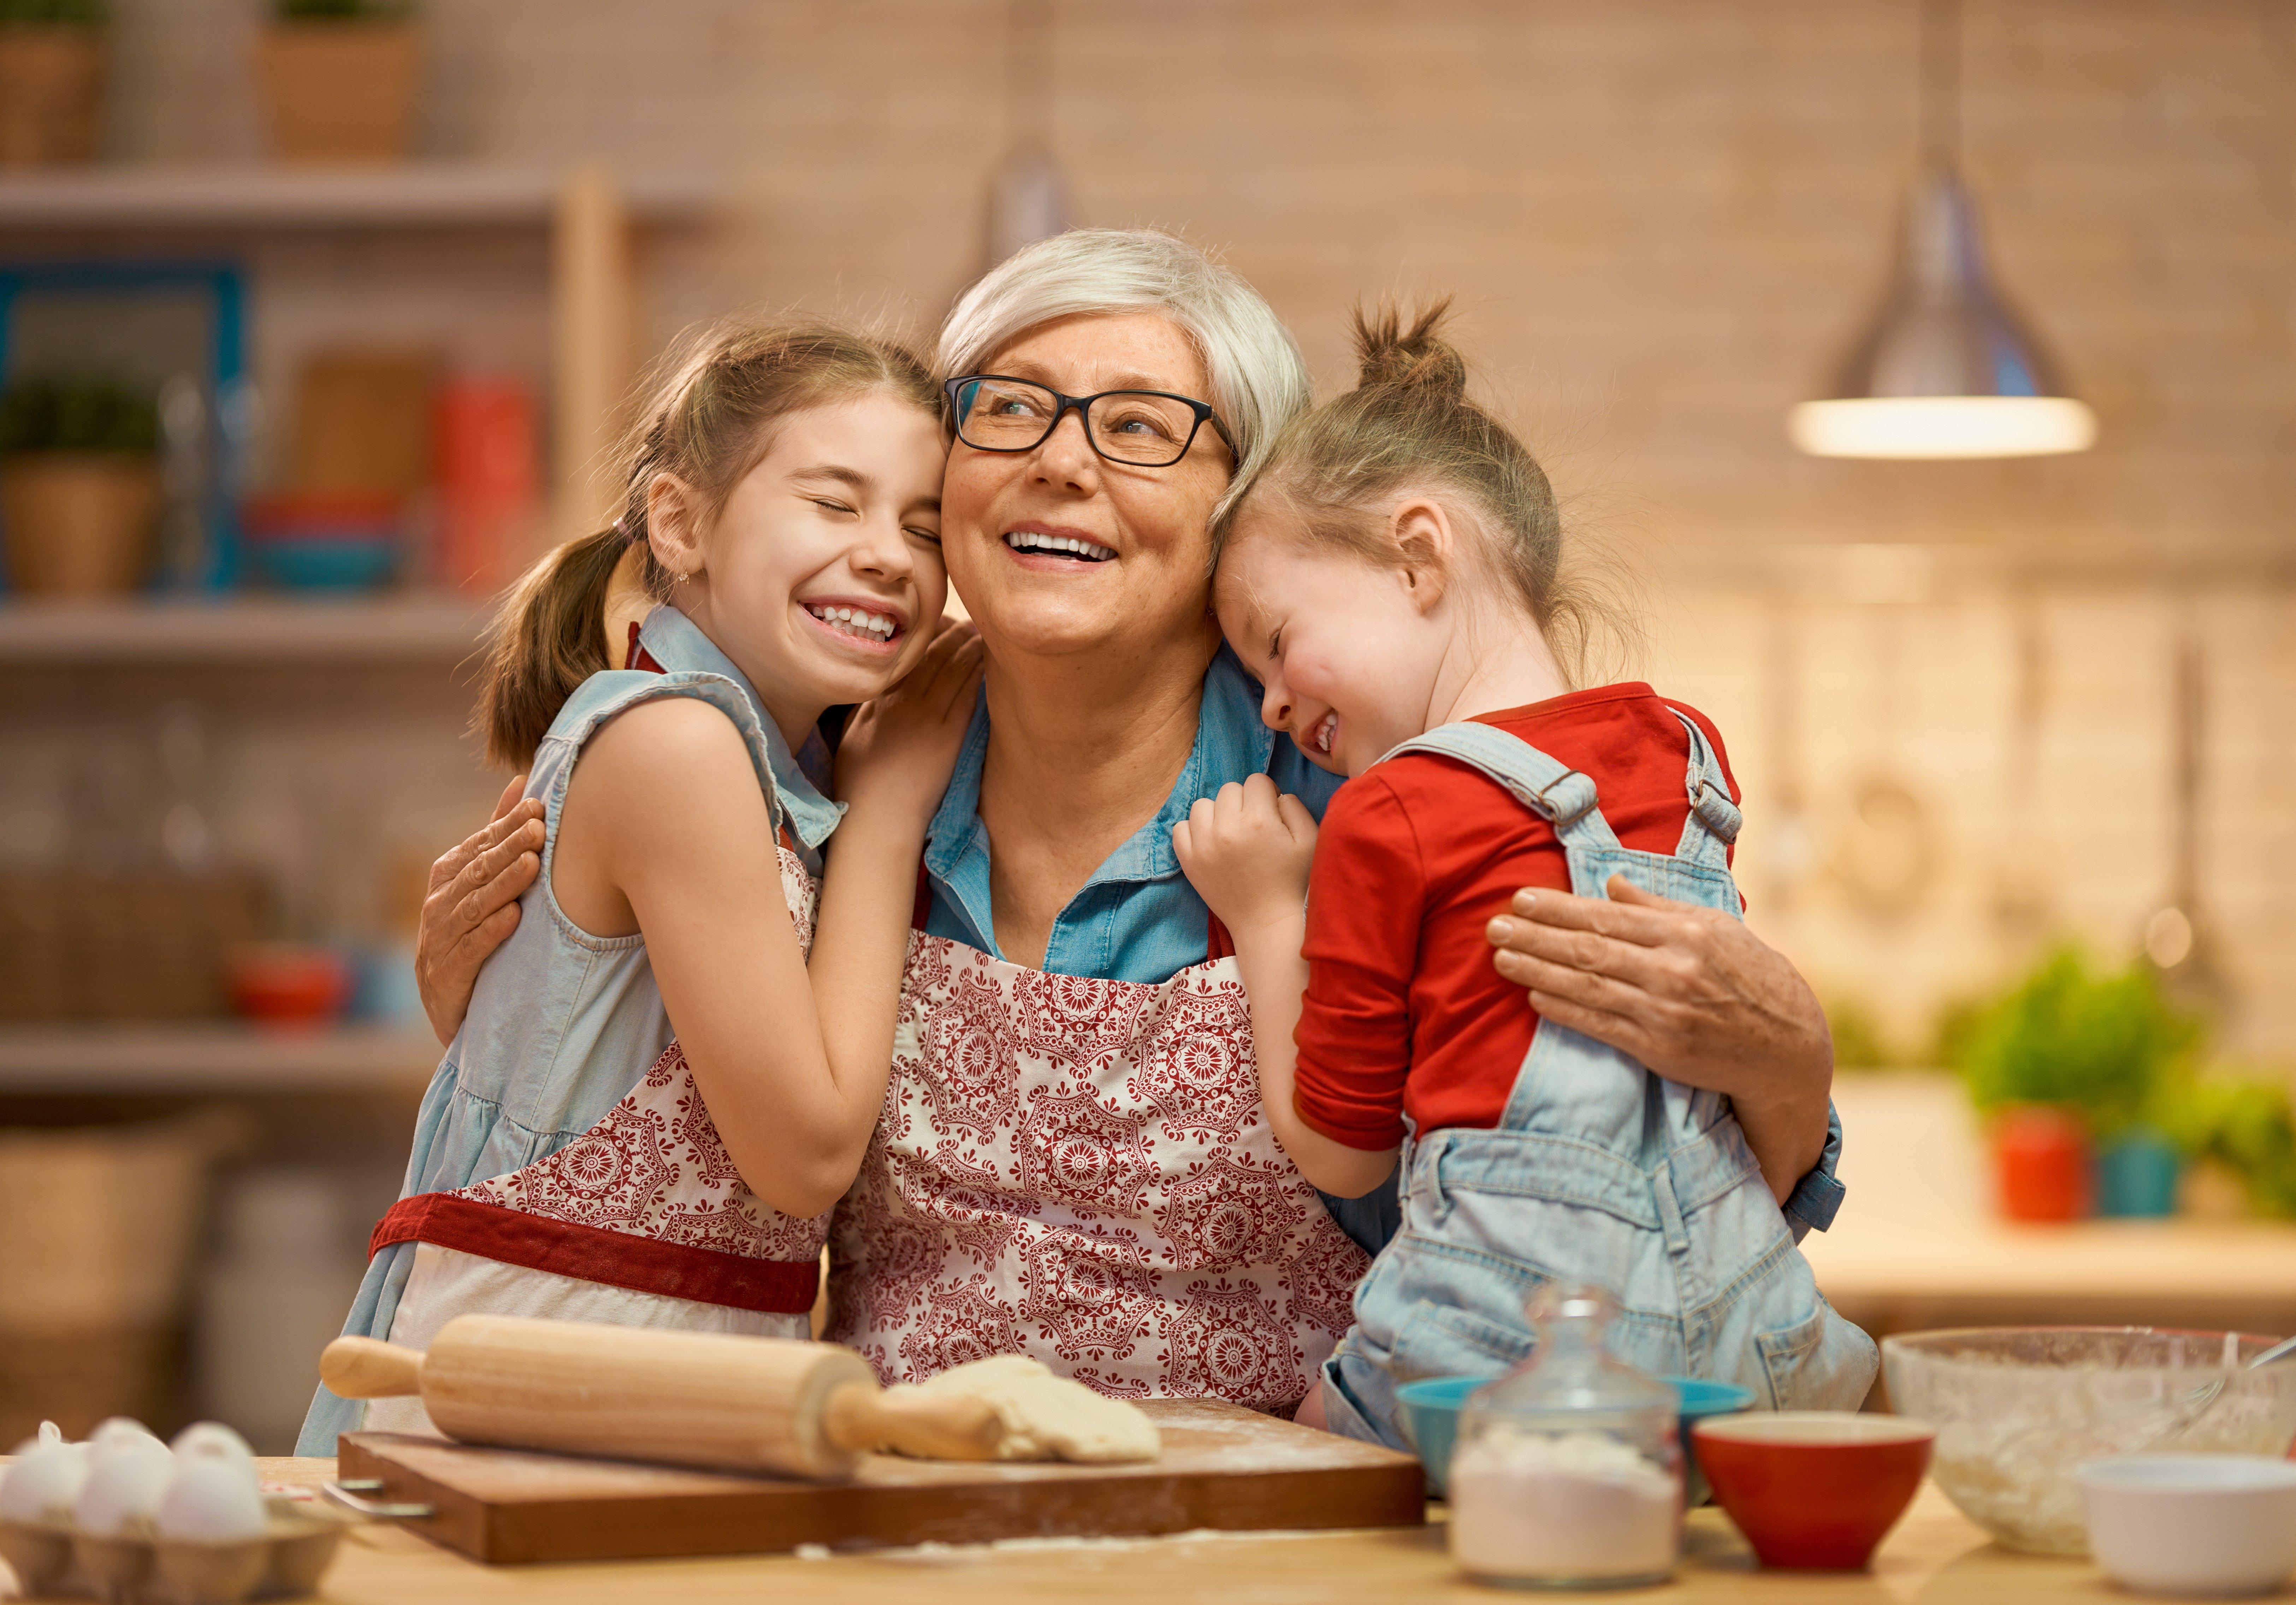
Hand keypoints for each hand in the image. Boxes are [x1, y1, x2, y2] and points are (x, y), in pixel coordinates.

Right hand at [415, 775, 542, 1046]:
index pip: (480, 844)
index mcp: (448, 875)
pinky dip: (491, 933)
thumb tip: (523, 783)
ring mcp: (440, 938)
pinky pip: (471, 949)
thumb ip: (497, 834)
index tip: (538, 806)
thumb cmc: (472, 930)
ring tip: (532, 865)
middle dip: (509, 847)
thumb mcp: (482, 880)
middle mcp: (440, 903)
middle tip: (540, 827)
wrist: (449, 1002)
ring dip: (504, 885)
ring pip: (476, 906)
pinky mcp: (448, 973)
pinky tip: (513, 918)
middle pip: (479, 870)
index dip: (507, 825)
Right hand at [833, 622, 984, 828]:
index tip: (939, 623)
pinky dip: (979, 675)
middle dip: (953, 635)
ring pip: (953, 670)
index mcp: (879, 700)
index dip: (925, 636)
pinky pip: (968, 696)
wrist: (877, 818)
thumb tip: (879, 687)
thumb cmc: (859, 783)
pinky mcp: (948, 737)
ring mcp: (927, 718)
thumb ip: (867, 708)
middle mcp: (904, 702)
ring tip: (985, 634)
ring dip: (970, 648)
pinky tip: (990, 662)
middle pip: (933, 656)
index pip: (906, 657)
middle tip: (972, 621)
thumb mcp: (851, 737)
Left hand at [1171, 774, 1317, 937]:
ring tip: (1230, 832)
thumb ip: (1294, 807)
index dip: (1267, 793)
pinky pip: (1180, 828)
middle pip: (1229, 790)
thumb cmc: (1293, 882)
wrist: (1268, 923)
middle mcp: (1227, 828)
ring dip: (1217, 813)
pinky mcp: (1189, 861)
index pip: (1256, 781)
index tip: (1271, 813)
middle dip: (1243, 801)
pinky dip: (1194, 830)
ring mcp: (1203, 845)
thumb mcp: (1310, 840)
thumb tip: (1274, 795)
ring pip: (1202, 805)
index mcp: (1259, 820)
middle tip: (1253, 826)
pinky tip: (1211, 842)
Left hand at [1485, 874, 1831, 1198]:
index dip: (1558, 908)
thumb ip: (1659, 907)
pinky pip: (1601, 1026)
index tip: (1521, 899)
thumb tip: (1613, 884)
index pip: (1606, 917)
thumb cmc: (1751, 977)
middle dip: (1535, 937)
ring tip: (1501, 959)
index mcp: (1685, 934)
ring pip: (1587, 987)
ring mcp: (1664, 1011)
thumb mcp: (1716, 928)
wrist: (1785, 1046)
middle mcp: (1672, 970)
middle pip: (1589, 950)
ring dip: (1538, 972)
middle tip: (1494, 926)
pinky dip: (1565, 1011)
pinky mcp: (1659, 1048)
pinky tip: (1535, 998)